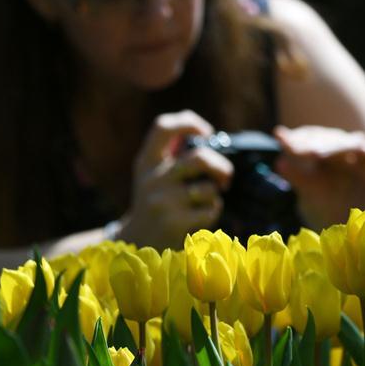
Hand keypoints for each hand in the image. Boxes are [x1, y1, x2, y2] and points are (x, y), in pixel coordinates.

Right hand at [118, 111, 232, 248]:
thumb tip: (209, 137)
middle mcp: (152, 178)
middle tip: (225, 177)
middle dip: (221, 166)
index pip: (164, 127)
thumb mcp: (153, 175)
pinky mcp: (175, 222)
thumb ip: (172, 155)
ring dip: (214, 195)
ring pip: (209, 188)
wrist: (138, 242)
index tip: (206, 133)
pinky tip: (200, 218)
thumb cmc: (155, 203)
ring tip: (204, 202)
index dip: (189, 123)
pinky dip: (213, 212)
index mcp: (146, 161)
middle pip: (200, 157)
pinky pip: (211, 209)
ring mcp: (163, 201)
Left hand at [273, 125, 364, 227]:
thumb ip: (296, 177)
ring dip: (347, 146)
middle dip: (324, 145)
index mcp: (321, 154)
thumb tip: (278, 161)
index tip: (283, 139)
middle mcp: (343, 153)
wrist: (354, 234)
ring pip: (357, 142)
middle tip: (314, 154)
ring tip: (339, 151)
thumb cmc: (328, 211)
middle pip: (334, 140)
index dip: (300, 138)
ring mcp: (364, 160)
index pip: (311, 137)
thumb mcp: (310, 195)